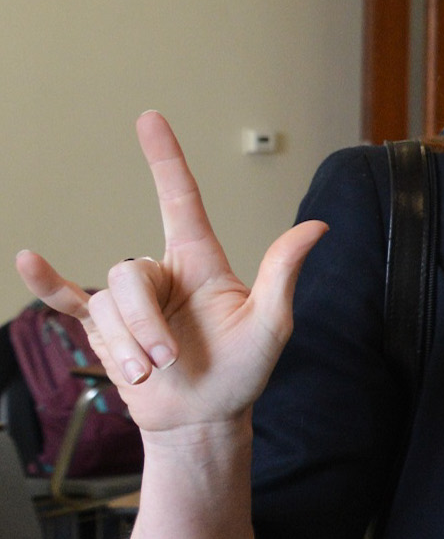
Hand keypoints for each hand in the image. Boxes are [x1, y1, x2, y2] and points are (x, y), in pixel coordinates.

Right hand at [14, 112, 326, 434]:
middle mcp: (163, 275)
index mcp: (200, 264)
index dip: (165, 160)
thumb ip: (283, 272)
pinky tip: (30, 261)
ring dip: (124, 345)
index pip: (179, 200)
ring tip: (150, 374)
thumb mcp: (271, 324)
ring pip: (107, 304)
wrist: (203, 419)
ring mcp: (131, 302)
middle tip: (169, 362)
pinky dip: (46, 283)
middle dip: (145, 325)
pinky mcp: (104, 328)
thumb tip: (317, 227)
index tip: (150, 119)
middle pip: (130, 275)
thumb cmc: (242, 371)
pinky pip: (68, 299)